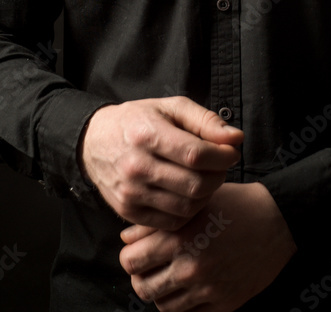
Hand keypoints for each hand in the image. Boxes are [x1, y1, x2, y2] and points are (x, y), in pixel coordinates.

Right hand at [79, 96, 243, 229]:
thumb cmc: (138, 120)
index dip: (222, 156)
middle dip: (219, 176)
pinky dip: (189, 210)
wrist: (94, 142)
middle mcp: (137, 167)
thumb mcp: (171, 107)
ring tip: (206, 178)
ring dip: (207, 194)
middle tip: (220, 166)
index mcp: (147, 135)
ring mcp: (131, 194)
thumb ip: (205, 120)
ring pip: (187, 207)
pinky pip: (172, 222)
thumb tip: (236, 138)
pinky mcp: (129, 213)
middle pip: (195, 184)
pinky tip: (189, 193)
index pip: (196, 154)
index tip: (231, 151)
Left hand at [119, 182, 297, 311]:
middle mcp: (190, 266)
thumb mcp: (195, 204)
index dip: (130, 256)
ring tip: (169, 276)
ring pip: (163, 305)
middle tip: (149, 267)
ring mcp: (207, 289)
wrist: (277, 221)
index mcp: (180, 237)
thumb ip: (157, 222)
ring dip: (162, 292)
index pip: (131, 261)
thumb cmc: (235, 205)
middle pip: (143, 288)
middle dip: (142, 277)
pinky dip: (183, 304)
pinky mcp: (223, 304)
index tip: (136, 251)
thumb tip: (126, 239)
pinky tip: (189, 286)